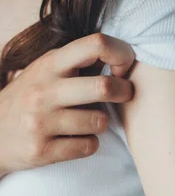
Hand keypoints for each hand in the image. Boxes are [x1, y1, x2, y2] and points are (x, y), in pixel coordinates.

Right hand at [0, 33, 134, 177]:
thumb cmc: (30, 100)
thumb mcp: (46, 72)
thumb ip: (76, 63)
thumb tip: (121, 59)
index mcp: (49, 65)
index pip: (95, 45)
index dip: (121, 55)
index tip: (122, 70)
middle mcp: (43, 91)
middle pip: (103, 87)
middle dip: (124, 92)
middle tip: (124, 95)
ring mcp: (40, 121)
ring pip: (99, 121)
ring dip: (101, 123)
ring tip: (86, 121)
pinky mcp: (41, 150)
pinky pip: (88, 146)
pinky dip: (89, 144)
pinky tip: (75, 139)